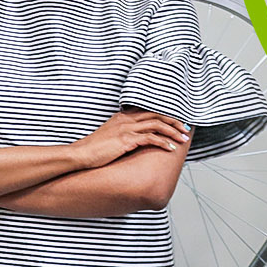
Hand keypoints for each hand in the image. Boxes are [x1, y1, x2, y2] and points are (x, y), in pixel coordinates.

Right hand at [72, 109, 191, 168]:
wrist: (80, 155)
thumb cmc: (94, 149)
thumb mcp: (109, 135)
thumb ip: (122, 132)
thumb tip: (133, 138)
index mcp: (123, 117)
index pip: (149, 111)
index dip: (165, 115)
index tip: (176, 122)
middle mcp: (126, 119)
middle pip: (156, 115)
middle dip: (174, 121)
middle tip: (185, 129)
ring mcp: (126, 128)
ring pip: (157, 125)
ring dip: (173, 131)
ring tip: (183, 139)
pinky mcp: (126, 140)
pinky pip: (150, 138)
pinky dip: (163, 142)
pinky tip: (170, 148)